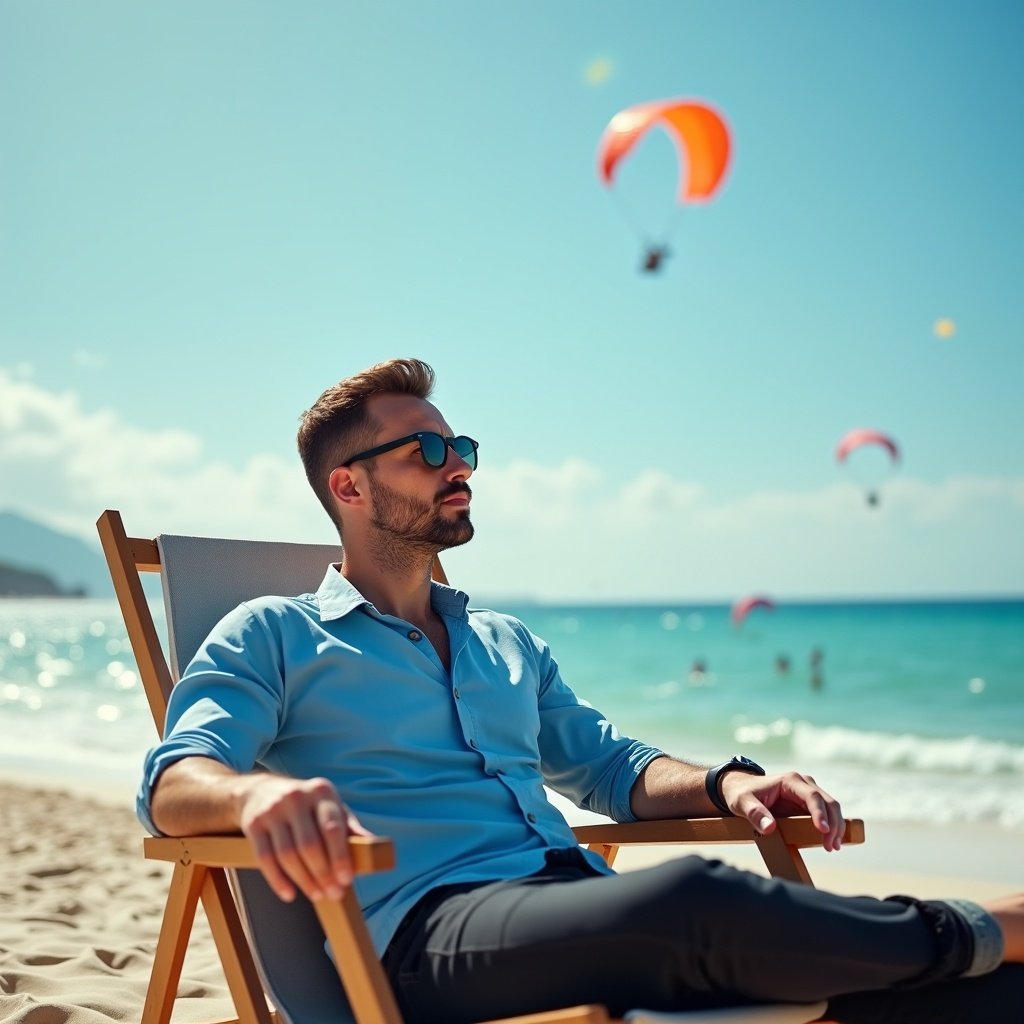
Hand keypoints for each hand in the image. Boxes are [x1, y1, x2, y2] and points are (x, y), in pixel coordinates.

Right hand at [238, 775, 373, 902]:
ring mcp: (273, 810)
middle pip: (310, 845)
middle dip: (323, 874)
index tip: (346, 880)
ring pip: (288, 854)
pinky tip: (289, 894)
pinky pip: (265, 859)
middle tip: (333, 894)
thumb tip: (373, 844)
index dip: (340, 857)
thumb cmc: (305, 805)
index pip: (333, 828)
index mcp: (321, 792)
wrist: (260, 791)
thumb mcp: (330, 805)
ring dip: (304, 880)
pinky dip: (278, 881)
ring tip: (316, 895)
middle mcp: (297, 798)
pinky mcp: (253, 824)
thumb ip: (349, 825)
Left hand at [720, 770, 844, 851]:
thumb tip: (770, 828)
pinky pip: (826, 813)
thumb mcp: (742, 803)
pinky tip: (832, 841)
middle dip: (833, 824)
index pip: (812, 796)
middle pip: (828, 802)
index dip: (820, 813)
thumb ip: (755, 813)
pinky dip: (832, 826)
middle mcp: (803, 783)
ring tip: (833, 847)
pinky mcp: (809, 802)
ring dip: (836, 827)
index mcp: (790, 781)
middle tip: (830, 847)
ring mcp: (808, 792)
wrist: (740, 788)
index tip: (824, 831)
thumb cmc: (741, 794)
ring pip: (831, 807)